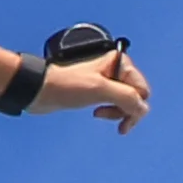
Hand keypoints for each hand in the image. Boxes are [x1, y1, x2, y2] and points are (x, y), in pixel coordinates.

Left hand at [29, 44, 152, 133]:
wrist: (40, 90)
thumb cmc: (66, 85)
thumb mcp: (100, 89)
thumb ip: (126, 97)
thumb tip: (142, 108)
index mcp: (119, 62)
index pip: (142, 90)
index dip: (135, 106)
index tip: (122, 119)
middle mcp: (115, 68)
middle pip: (137, 96)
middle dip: (127, 110)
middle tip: (113, 120)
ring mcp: (107, 80)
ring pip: (127, 102)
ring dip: (118, 113)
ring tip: (100, 115)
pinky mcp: (98, 90)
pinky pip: (115, 104)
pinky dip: (112, 112)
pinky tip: (98, 114)